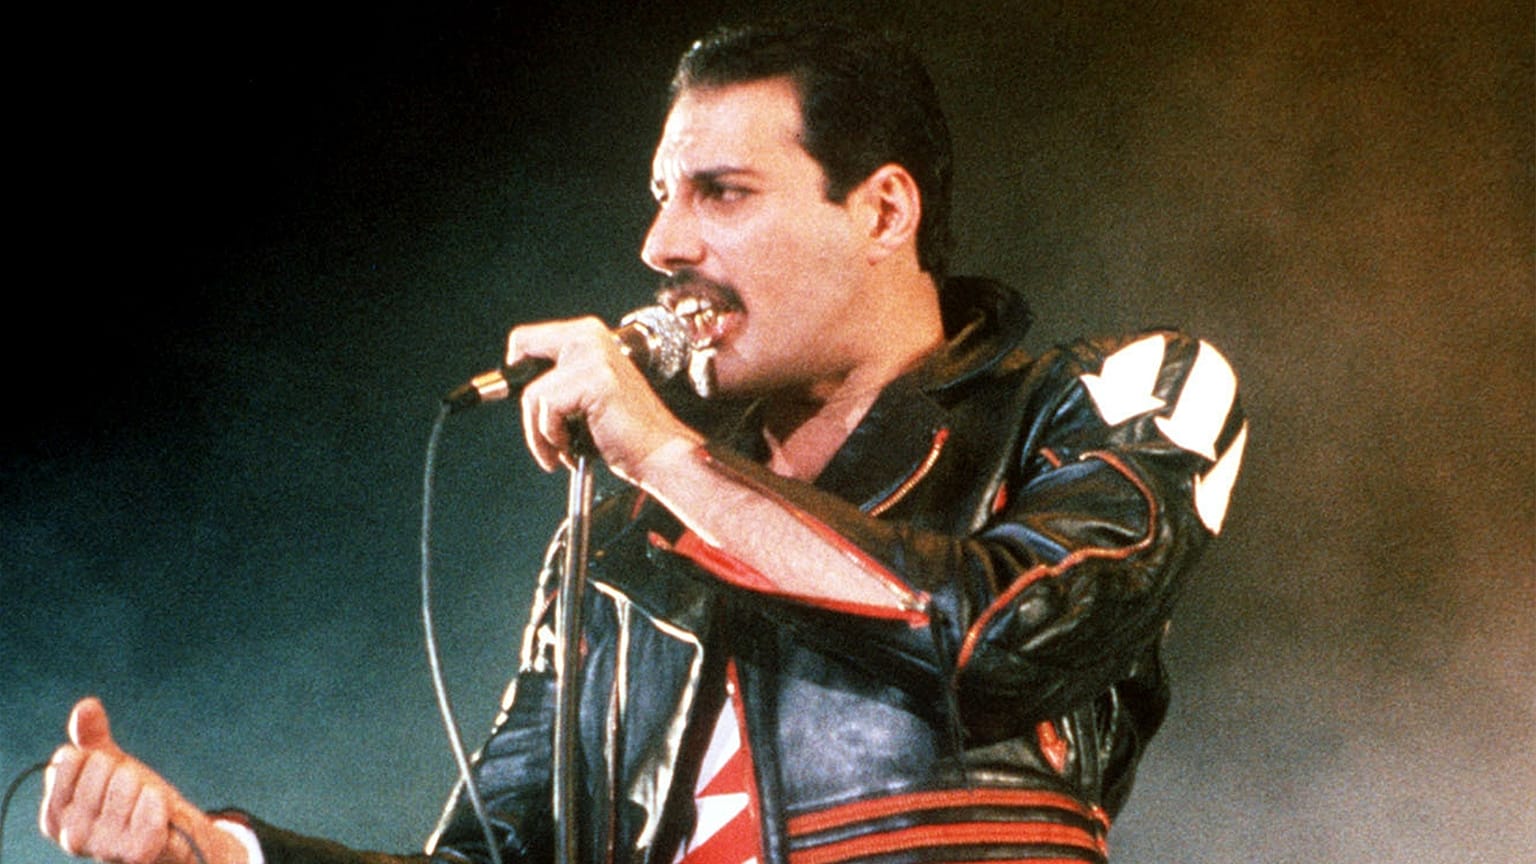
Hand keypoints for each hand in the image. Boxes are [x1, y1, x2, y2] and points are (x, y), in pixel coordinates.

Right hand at [39, 698, 245, 863]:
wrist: (171, 830)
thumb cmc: (132, 797)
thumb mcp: (108, 763)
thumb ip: (91, 737)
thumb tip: (87, 705)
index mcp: (54, 816)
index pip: (69, 759)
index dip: (97, 758)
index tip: (106, 778)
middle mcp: (71, 837)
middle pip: (99, 767)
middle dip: (122, 772)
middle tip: (132, 794)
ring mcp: (102, 848)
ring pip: (126, 784)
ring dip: (143, 787)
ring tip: (144, 805)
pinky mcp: (136, 853)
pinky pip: (151, 807)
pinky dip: (159, 802)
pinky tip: (159, 813)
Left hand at [507, 316, 701, 479]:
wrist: (658, 452)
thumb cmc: (623, 431)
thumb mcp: (582, 394)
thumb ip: (556, 380)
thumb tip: (509, 384)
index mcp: (588, 335)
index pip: (526, 339)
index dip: (516, 369)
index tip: (526, 400)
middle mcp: (590, 337)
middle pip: (522, 357)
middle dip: (527, 404)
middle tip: (545, 434)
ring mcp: (594, 356)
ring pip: (533, 394)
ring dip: (540, 432)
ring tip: (563, 449)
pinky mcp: (595, 380)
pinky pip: (547, 408)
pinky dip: (552, 436)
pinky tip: (573, 448)